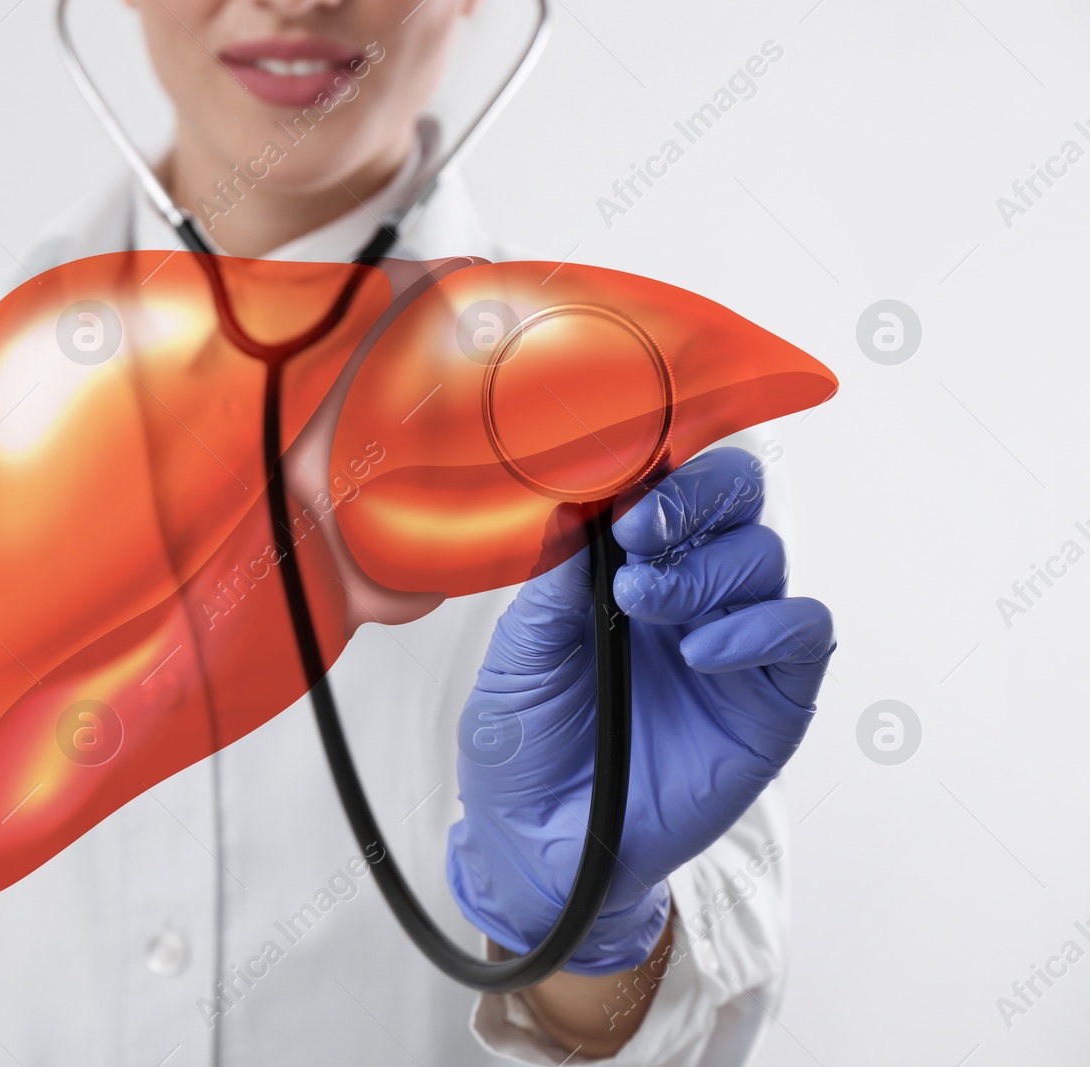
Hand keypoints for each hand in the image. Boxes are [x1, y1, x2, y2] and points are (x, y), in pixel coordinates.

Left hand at [446, 447, 835, 974]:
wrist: (538, 846)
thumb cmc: (522, 747)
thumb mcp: (518, 656)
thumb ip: (552, 584)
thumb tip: (576, 504)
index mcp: (624, 567)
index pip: (668, 486)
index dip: (656, 471)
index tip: (617, 491)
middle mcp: (687, 593)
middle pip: (735, 501)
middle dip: (696, 498)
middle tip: (641, 532)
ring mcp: (732, 640)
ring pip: (764, 557)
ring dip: (708, 569)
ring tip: (643, 607)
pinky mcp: (770, 699)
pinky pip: (802, 634)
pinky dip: (762, 626)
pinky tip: (703, 652)